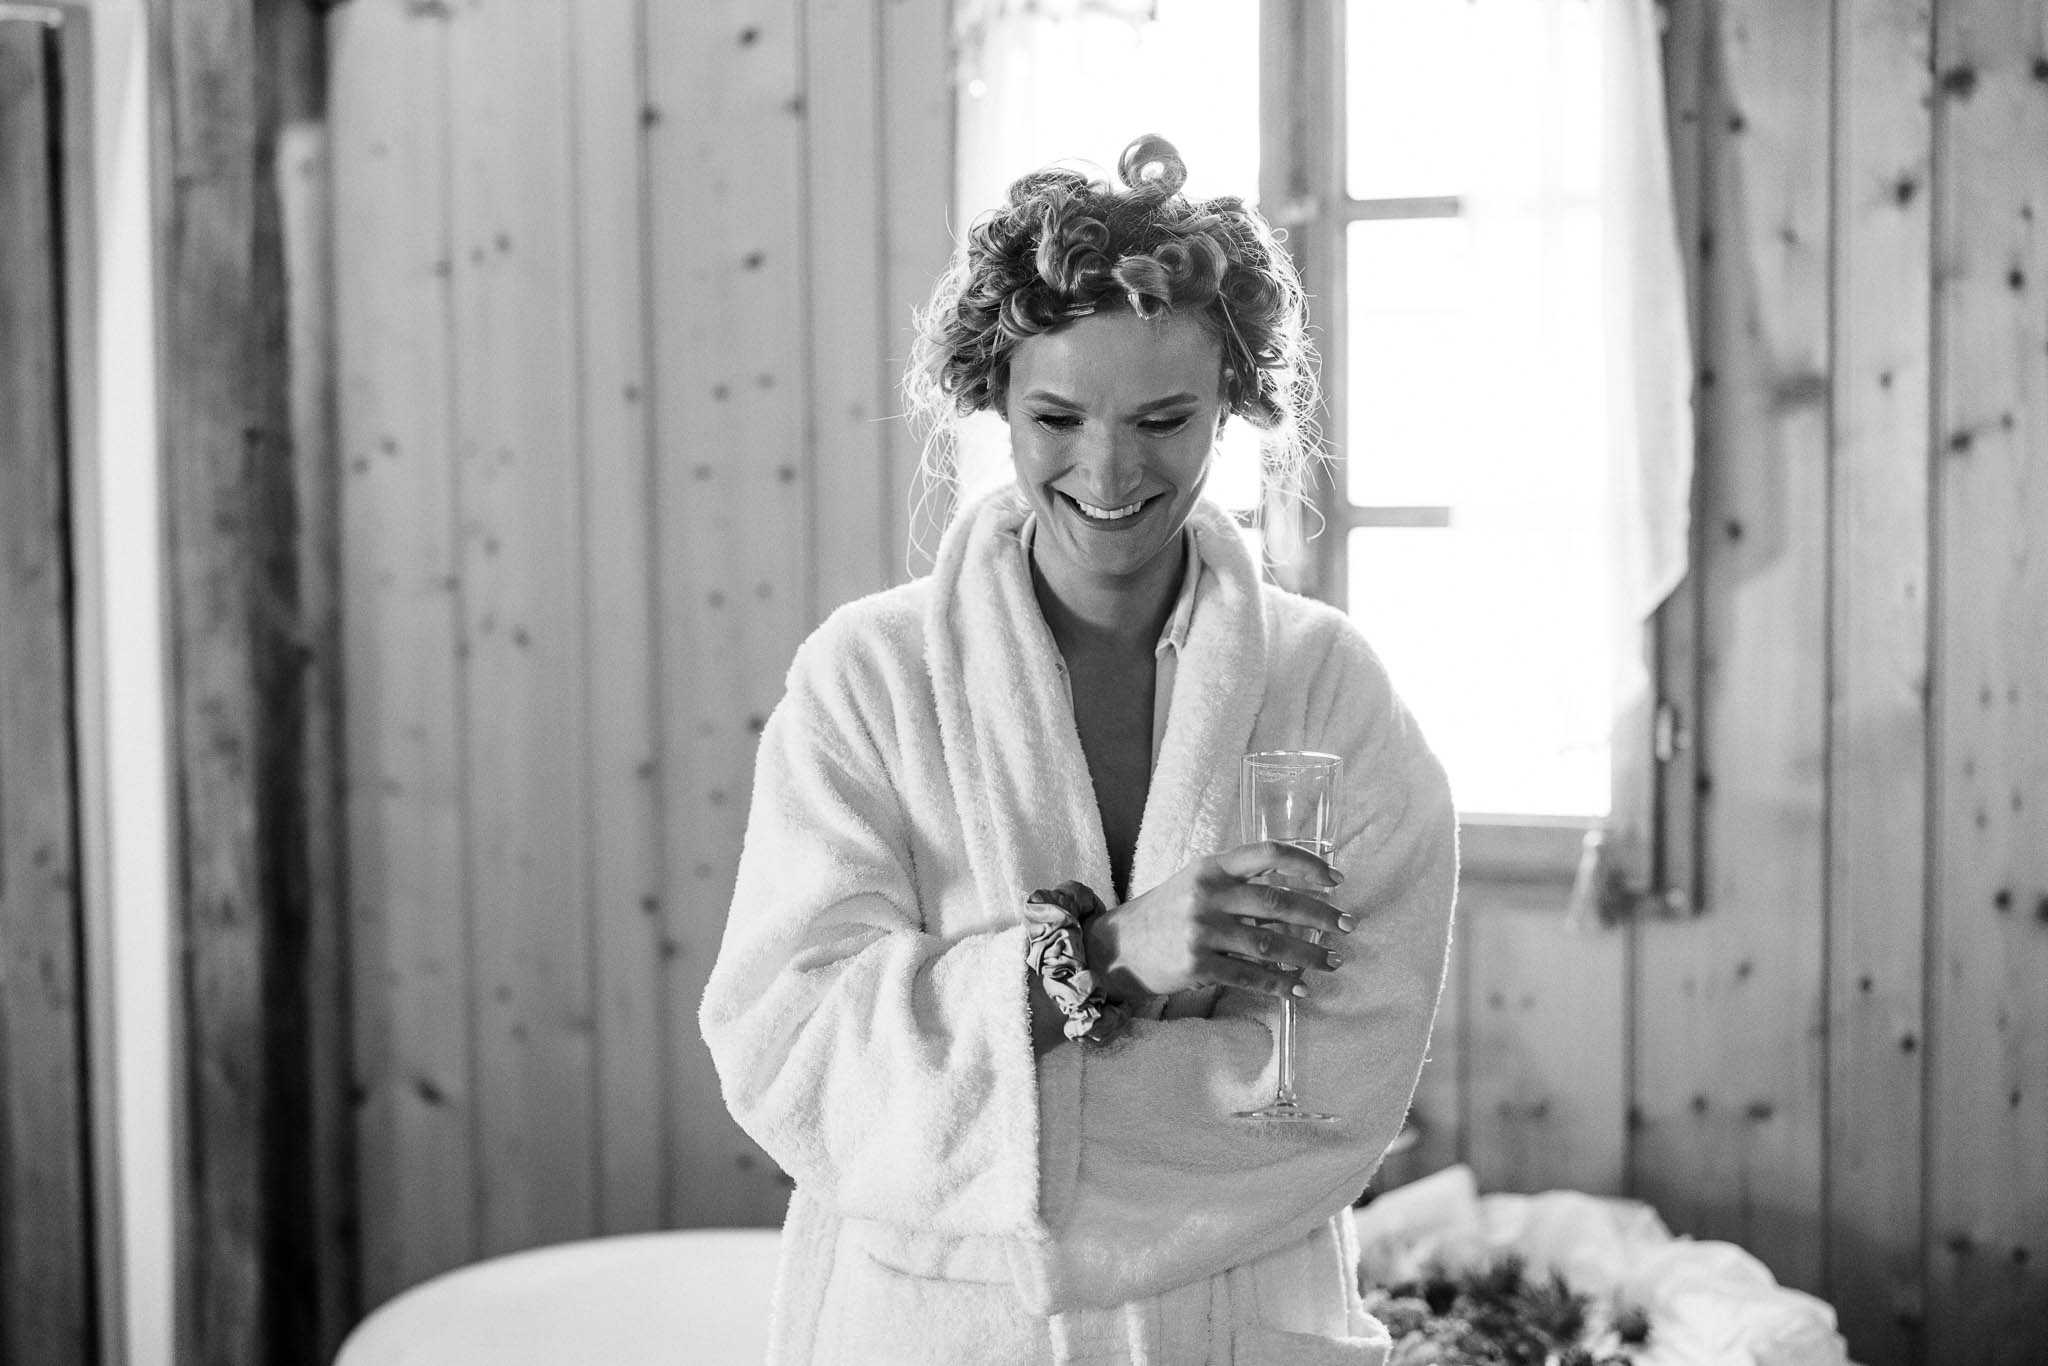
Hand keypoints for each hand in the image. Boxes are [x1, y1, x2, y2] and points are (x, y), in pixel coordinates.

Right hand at [1084, 841, 1354, 1001]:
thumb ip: (1237, 884)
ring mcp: (1200, 930)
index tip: (1335, 880)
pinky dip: (1280, 985)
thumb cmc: (1164, 914)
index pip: (1267, 854)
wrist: (1115, 948)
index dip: (1307, 864)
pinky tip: (1299, 990)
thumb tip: (1296, 897)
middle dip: (1319, 915)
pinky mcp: (1196, 965)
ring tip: (1331, 962)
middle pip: (1277, 902)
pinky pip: (1249, 976)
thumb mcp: (1195, 885)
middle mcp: (1206, 894)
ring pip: (1269, 944)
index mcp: (1211, 867)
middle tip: (1346, 927)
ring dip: (1307, 955)